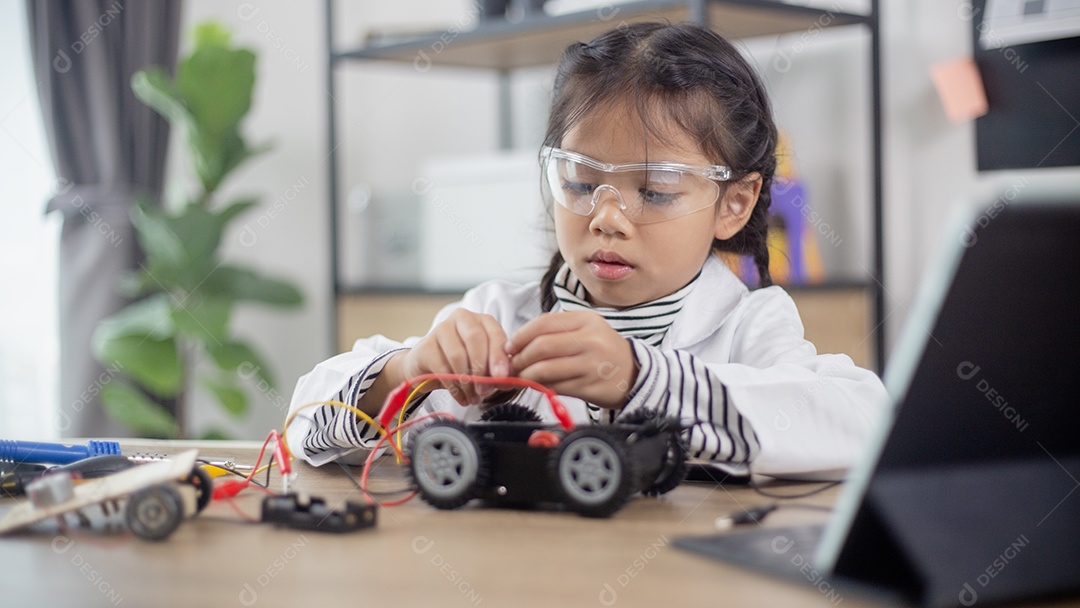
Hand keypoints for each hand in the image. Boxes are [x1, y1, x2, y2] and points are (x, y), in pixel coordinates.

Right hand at [397, 309, 510, 404]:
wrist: (430, 368)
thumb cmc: (465, 364)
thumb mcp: (486, 366)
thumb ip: (498, 371)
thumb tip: (508, 381)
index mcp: (482, 320)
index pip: (494, 334)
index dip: (499, 356)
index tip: (502, 376)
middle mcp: (462, 318)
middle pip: (475, 339)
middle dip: (482, 368)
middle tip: (485, 390)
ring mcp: (442, 329)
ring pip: (458, 355)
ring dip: (468, 381)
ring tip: (474, 397)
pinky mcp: (426, 346)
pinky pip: (442, 368)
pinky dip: (454, 387)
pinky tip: (462, 397)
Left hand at [505, 311, 636, 408]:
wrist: (633, 372)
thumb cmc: (602, 350)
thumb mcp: (586, 329)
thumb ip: (555, 331)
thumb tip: (517, 343)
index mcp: (586, 320)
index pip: (543, 323)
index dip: (520, 336)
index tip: (509, 347)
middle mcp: (590, 340)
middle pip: (541, 346)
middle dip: (520, 358)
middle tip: (512, 365)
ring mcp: (592, 364)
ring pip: (545, 369)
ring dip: (526, 375)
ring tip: (521, 377)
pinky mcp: (590, 387)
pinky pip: (556, 387)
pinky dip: (541, 387)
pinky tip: (537, 386)